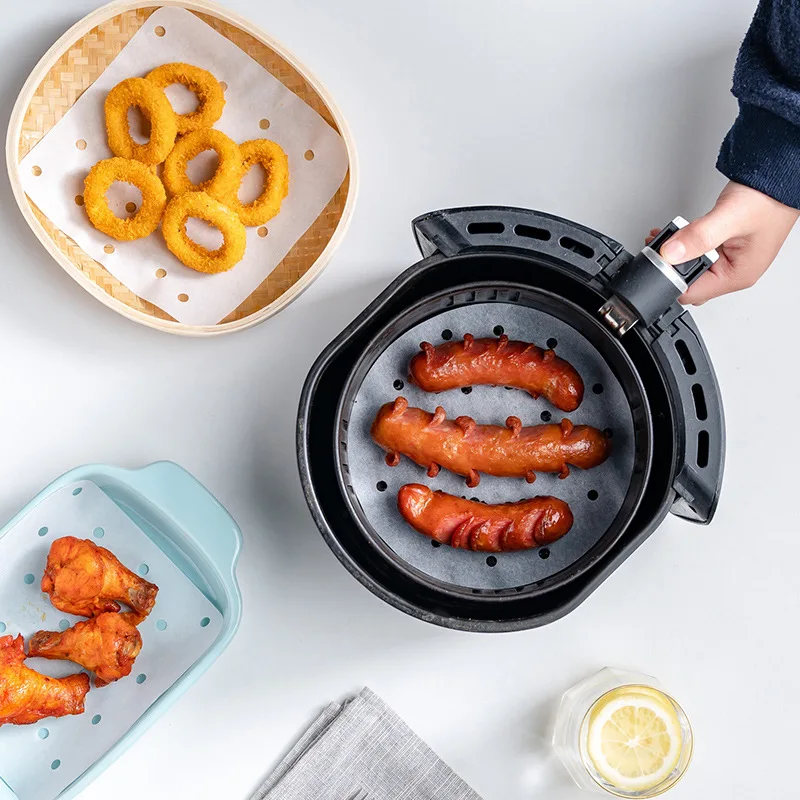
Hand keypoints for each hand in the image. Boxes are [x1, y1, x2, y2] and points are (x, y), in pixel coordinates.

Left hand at [646, 181, 799, 304]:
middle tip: (661, 246)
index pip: (692, 293)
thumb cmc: (767, 198)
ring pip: (689, 267)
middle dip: (670, 266)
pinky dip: (683, 244)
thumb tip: (670, 253)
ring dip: (675, 253)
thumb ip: (698, 237)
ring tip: (668, 235)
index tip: (660, 261)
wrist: (777, 175)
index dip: (671, 280)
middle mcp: (733, 271)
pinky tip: (677, 232)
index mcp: (737, 275)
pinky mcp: (722, 247)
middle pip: (689, 283)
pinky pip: (695, 253)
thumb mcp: (729, 217)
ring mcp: (728, 260)